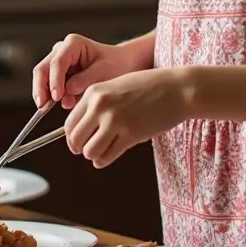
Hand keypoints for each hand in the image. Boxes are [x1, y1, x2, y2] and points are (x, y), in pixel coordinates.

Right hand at [32, 33, 142, 108]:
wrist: (121, 64)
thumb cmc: (114, 64)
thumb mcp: (104, 72)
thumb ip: (85, 80)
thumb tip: (67, 91)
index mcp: (73, 43)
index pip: (58, 62)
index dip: (55, 80)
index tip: (57, 97)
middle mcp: (61, 49)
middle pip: (43, 68)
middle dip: (41, 87)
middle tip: (43, 105)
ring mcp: (57, 60)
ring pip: (41, 76)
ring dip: (43, 92)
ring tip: (46, 108)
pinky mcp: (57, 72)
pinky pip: (47, 83)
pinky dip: (47, 95)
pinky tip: (49, 106)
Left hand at [65, 69, 190, 168]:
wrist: (176, 89)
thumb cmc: (148, 86)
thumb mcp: (115, 86)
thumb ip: (98, 103)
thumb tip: (82, 127)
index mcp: (94, 92)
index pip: (70, 122)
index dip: (71, 136)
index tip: (77, 141)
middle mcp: (100, 106)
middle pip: (75, 138)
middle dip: (79, 147)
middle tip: (87, 149)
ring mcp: (115, 121)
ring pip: (89, 151)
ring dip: (93, 155)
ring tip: (100, 152)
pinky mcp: (131, 135)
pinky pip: (107, 156)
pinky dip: (103, 160)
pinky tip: (107, 157)